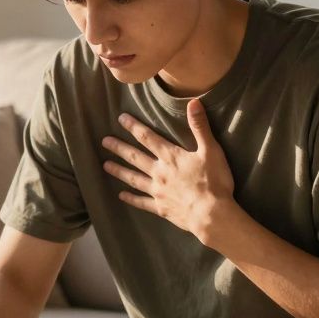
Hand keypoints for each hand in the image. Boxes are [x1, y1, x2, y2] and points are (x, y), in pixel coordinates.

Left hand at [101, 100, 240, 249]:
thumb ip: (200, 127)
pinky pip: (142, 202)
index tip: (121, 119)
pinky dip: (131, 198)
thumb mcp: (211, 150)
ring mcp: (158, 191)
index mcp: (170, 157)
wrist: (211, 215)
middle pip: (135, 157)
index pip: (148, 137)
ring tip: (105, 165)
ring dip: (119, 171)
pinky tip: (121, 196)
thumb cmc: (214, 182)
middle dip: (119, 148)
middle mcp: (159, 172)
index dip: (134, 127)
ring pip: (134, 178)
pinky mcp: (161, 208)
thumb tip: (194, 102)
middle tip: (104, 141)